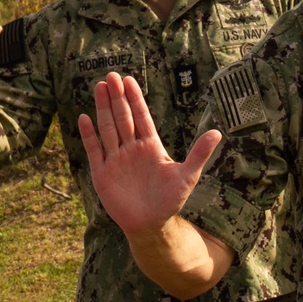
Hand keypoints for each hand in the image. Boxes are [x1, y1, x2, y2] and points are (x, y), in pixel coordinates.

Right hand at [79, 72, 221, 237]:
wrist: (151, 224)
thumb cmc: (170, 200)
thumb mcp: (187, 176)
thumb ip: (199, 154)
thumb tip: (218, 132)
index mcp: (150, 146)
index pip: (141, 117)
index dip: (135, 99)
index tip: (129, 80)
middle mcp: (131, 148)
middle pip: (123, 118)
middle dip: (117, 97)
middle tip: (111, 76)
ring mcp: (116, 159)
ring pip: (108, 129)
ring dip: (103, 109)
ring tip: (99, 88)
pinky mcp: (102, 173)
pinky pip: (94, 150)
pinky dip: (89, 135)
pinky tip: (85, 118)